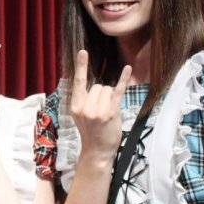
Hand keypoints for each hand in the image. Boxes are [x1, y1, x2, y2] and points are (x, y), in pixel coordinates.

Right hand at [69, 50, 131, 165]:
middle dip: (102, 94)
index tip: (82, 51)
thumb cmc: (91, 132)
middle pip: (97, 86)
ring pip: (107, 89)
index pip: (78, 82)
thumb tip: (97, 86)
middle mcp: (85, 106)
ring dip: (110, 98)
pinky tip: (128, 69)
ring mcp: (97, 110)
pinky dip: (123, 79)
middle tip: (101, 111)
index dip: (80, 66)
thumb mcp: (81, 115)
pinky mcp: (110, 112)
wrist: (97, 151)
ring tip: (107, 113)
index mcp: (75, 105)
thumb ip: (84, 100)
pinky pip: (117, 91)